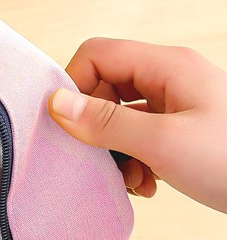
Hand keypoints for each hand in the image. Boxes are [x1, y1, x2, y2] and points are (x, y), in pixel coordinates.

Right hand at [49, 38, 226, 212]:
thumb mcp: (163, 143)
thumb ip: (105, 123)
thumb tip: (56, 104)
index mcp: (167, 67)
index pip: (96, 55)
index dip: (74, 86)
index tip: (67, 126)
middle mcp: (170, 79)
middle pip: (105, 87)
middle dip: (95, 127)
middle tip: (100, 160)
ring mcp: (178, 105)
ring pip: (120, 116)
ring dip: (114, 150)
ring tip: (131, 180)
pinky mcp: (183, 131)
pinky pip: (140, 137)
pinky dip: (134, 161)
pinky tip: (148, 185)